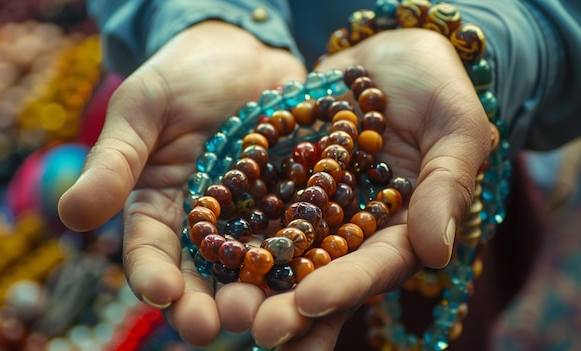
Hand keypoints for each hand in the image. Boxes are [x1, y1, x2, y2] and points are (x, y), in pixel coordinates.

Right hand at [57, 21, 305, 346]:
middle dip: (205, 304)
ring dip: (255, 295)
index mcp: (159, 207)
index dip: (152, 275)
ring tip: (262, 319)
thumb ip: (115, 161)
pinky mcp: (294, 204)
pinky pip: (299, 235)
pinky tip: (310, 278)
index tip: (160, 293)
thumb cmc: (181, 76)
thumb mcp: (142, 109)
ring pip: (252, 266)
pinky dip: (303, 259)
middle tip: (213, 327)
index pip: (150, 251)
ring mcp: (252, 218)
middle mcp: (206, 224)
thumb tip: (72, 214)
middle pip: (203, 274)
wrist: (242, 52)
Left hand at [249, 28, 493, 348]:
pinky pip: (256, 211)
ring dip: (254, 283)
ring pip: (283, 255)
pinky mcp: (282, 185)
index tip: (310, 302)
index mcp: (401, 229)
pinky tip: (205, 251)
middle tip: (257, 329)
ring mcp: (315, 210)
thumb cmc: (435, 85)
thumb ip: (447, 185)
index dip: (345, 286)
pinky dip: (234, 231)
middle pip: (323, 277)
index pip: (376, 267)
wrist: (388, 53)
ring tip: (223, 307)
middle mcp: (353, 230)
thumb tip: (437, 253)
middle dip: (291, 308)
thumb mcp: (454, 127)